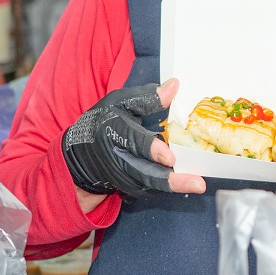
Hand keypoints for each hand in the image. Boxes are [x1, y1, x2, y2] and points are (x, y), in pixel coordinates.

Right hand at [63, 78, 205, 206]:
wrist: (78, 154)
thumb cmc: (102, 122)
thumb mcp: (119, 103)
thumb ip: (147, 97)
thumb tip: (174, 86)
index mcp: (113, 132)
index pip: (134, 142)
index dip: (151, 150)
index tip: (170, 158)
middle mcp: (116, 158)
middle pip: (144, 172)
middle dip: (170, 180)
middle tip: (197, 182)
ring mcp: (121, 176)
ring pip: (149, 184)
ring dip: (173, 186)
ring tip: (197, 184)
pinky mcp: (127, 187)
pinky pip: (149, 188)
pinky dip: (166, 187)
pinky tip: (187, 184)